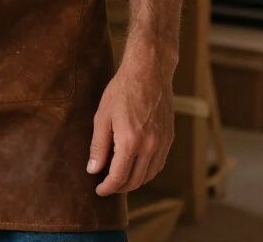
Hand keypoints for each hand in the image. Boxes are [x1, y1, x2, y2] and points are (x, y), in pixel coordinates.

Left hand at [87, 52, 175, 195]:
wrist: (148, 72)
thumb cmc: (122, 90)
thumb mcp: (102, 116)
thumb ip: (98, 146)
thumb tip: (93, 169)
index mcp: (130, 142)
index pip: (118, 177)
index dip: (107, 187)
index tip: (98, 190)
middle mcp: (149, 147)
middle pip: (135, 181)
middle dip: (119, 187)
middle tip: (107, 185)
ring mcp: (162, 144)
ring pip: (148, 176)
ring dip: (134, 182)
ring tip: (120, 178)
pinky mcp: (169, 138)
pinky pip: (158, 165)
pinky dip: (147, 172)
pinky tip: (136, 167)